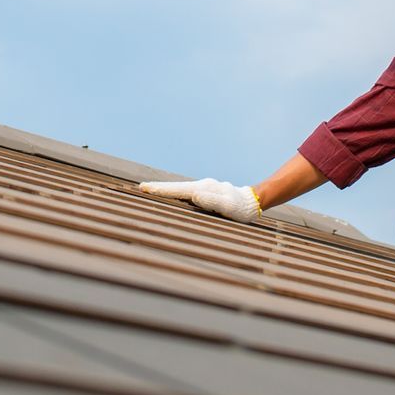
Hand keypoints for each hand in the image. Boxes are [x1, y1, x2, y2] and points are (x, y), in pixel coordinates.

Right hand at [135, 177, 262, 221]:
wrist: (252, 202)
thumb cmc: (240, 208)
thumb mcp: (228, 206)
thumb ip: (212, 201)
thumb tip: (193, 195)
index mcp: (203, 189)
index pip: (178, 189)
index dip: (161, 189)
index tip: (145, 188)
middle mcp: (201, 186)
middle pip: (176, 187)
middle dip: (159, 187)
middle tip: (141, 187)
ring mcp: (203, 188)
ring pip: (180, 189)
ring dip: (165, 190)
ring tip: (150, 191)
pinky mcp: (206, 193)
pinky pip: (186, 193)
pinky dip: (175, 193)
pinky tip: (170, 196)